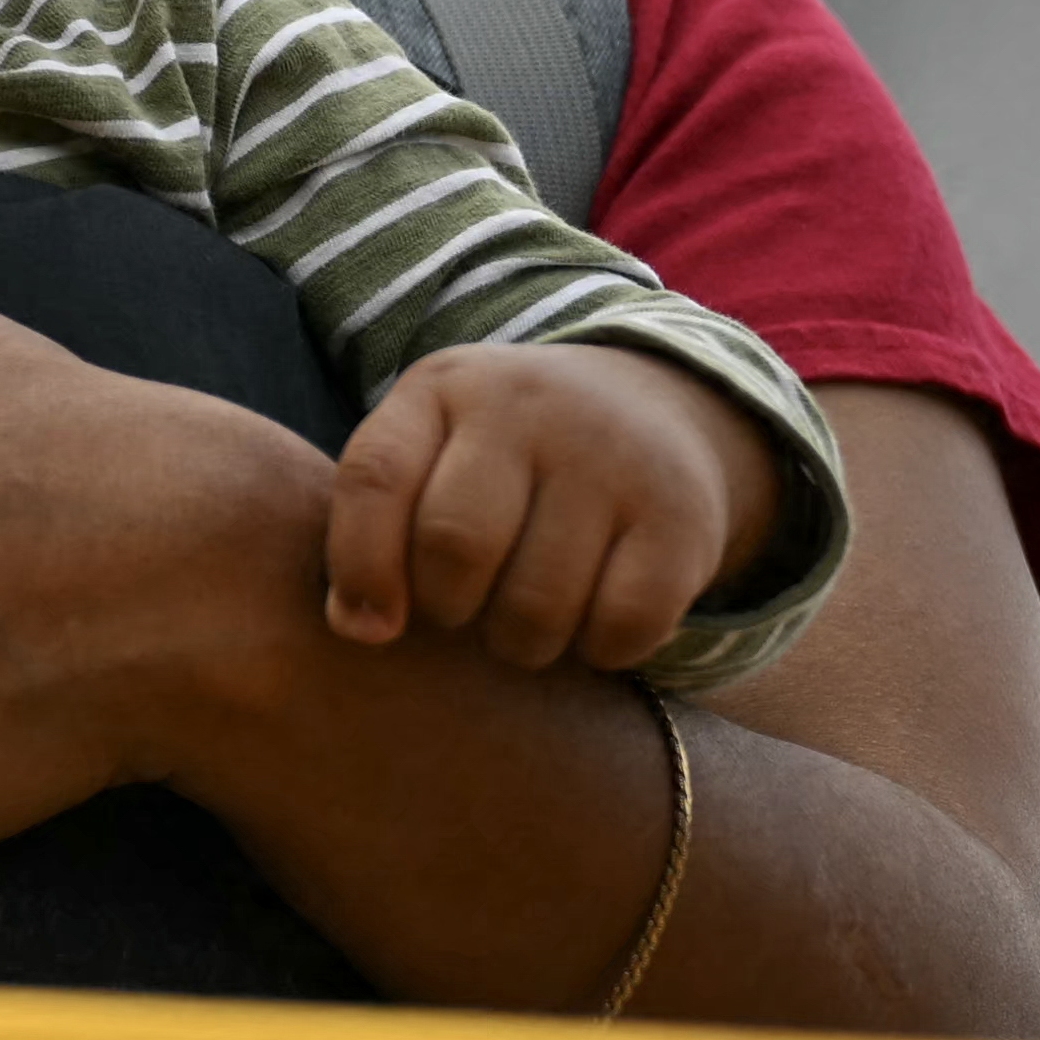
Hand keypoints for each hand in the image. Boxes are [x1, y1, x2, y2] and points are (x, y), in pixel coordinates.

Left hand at [322, 339, 776, 672]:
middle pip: (456, 548)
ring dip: (520, 642)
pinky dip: (598, 651)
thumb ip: (374, 524)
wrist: (654, 413)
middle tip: (466, 609)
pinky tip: (592, 622)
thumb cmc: (504, 461)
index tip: (368, 627)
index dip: (359, 567)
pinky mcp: (681, 517)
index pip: (375, 477)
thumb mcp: (431, 451)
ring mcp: (611, 456)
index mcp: (443, 388)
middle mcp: (528, 407)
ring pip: (536, 606)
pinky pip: (620, 627)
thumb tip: (358, 628)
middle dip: (448, 609)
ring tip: (525, 618)